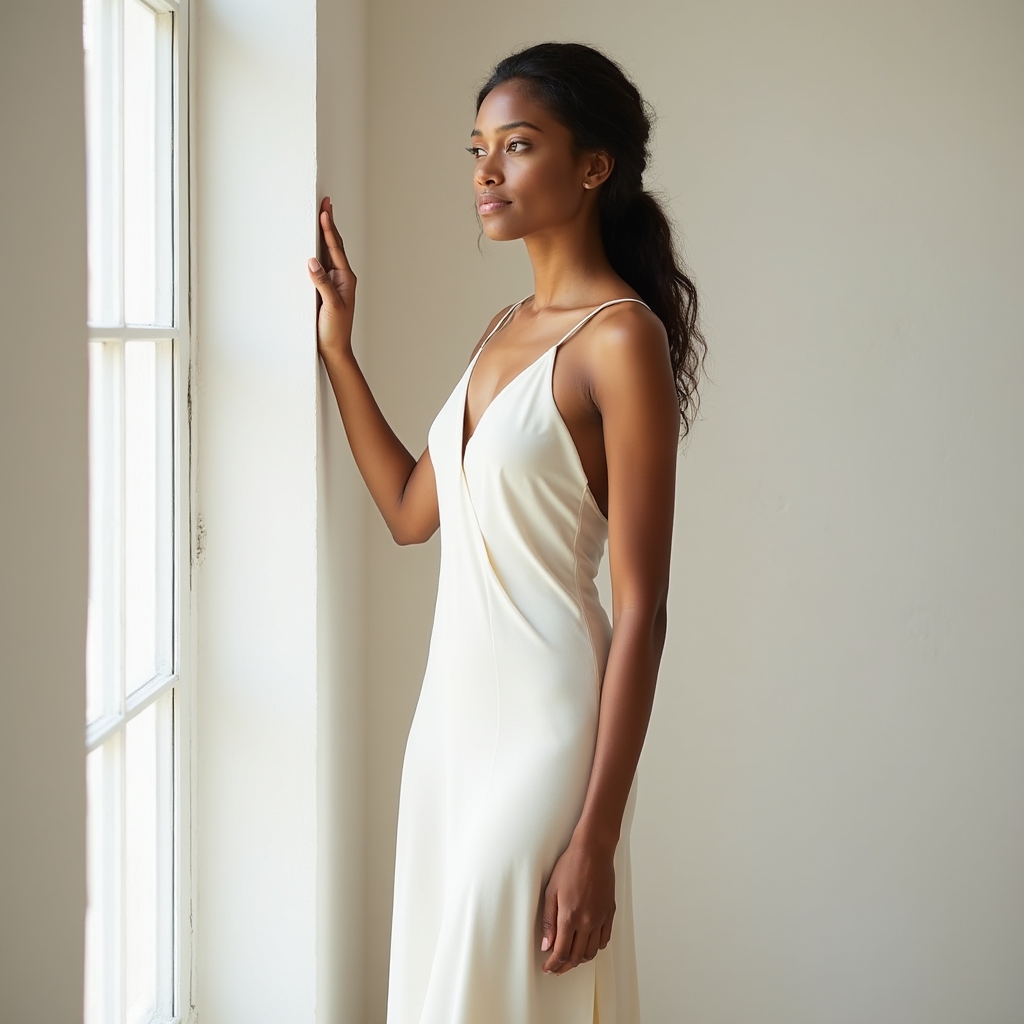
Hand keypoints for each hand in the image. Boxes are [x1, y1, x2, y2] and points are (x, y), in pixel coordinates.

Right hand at [307, 195, 355, 360]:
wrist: (335, 348)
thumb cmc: (335, 330)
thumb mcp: (330, 306)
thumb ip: (323, 284)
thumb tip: (313, 262)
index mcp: (346, 279)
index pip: (336, 249)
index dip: (329, 229)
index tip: (325, 211)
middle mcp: (342, 278)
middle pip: (334, 245)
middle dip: (329, 224)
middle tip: (326, 203)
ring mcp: (334, 282)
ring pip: (328, 253)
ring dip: (324, 234)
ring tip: (321, 216)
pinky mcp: (325, 289)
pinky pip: (321, 265)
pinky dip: (317, 250)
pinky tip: (312, 244)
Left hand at [540, 835, 615, 974]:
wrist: (593, 851)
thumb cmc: (570, 866)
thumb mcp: (551, 891)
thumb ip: (549, 921)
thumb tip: (546, 944)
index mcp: (569, 916)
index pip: (561, 952)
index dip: (553, 964)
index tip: (547, 967)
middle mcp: (587, 921)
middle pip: (576, 956)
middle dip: (564, 966)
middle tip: (556, 968)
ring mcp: (600, 918)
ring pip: (592, 952)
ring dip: (580, 960)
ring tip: (570, 959)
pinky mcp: (610, 913)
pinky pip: (605, 939)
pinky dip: (595, 948)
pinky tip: (587, 945)